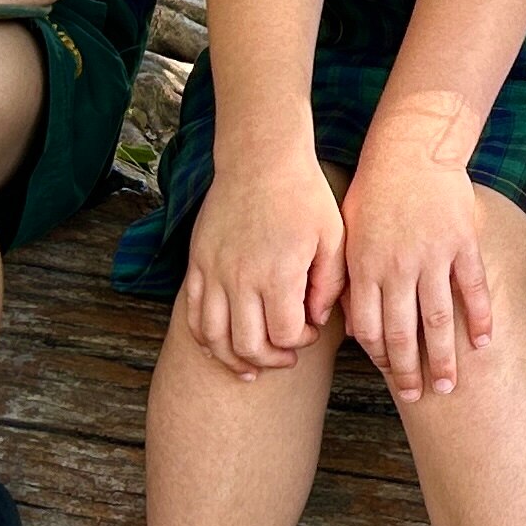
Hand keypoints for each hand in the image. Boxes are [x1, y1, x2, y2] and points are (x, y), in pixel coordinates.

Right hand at [179, 146, 340, 375]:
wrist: (259, 158)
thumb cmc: (303, 195)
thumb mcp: (333, 237)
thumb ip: (329, 285)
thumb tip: (316, 320)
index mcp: (278, 273)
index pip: (285, 334)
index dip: (302, 342)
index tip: (312, 331)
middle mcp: (240, 278)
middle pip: (248, 345)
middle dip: (272, 359)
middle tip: (288, 356)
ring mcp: (213, 272)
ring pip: (214, 337)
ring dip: (234, 359)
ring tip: (252, 367)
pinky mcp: (197, 263)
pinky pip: (192, 315)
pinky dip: (205, 338)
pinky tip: (221, 347)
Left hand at [340, 131, 493, 399]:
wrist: (411, 147)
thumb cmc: (373, 191)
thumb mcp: (348, 234)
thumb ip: (349, 282)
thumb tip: (353, 330)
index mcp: (365, 266)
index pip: (369, 327)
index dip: (379, 357)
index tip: (390, 376)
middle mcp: (398, 266)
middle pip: (404, 333)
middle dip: (410, 372)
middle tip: (418, 397)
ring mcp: (433, 255)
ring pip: (438, 319)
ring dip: (445, 357)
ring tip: (451, 385)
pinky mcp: (463, 243)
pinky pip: (473, 288)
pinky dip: (479, 318)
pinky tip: (484, 343)